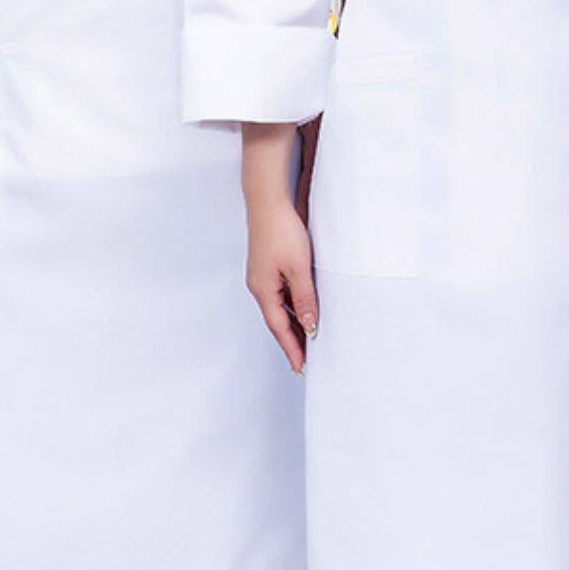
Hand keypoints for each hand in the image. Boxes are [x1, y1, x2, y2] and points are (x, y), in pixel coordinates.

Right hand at [246, 197, 317, 374]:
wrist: (268, 202)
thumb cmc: (281, 231)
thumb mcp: (299, 269)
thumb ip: (305, 298)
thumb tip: (309, 325)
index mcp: (263, 290)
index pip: (279, 328)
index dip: (291, 348)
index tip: (300, 367)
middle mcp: (259, 286)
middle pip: (277, 321)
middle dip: (291, 342)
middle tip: (305, 361)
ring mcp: (262, 277)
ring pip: (279, 309)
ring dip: (292, 325)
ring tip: (308, 341)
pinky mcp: (267, 267)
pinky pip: (280, 295)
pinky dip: (292, 308)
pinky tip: (303, 311)